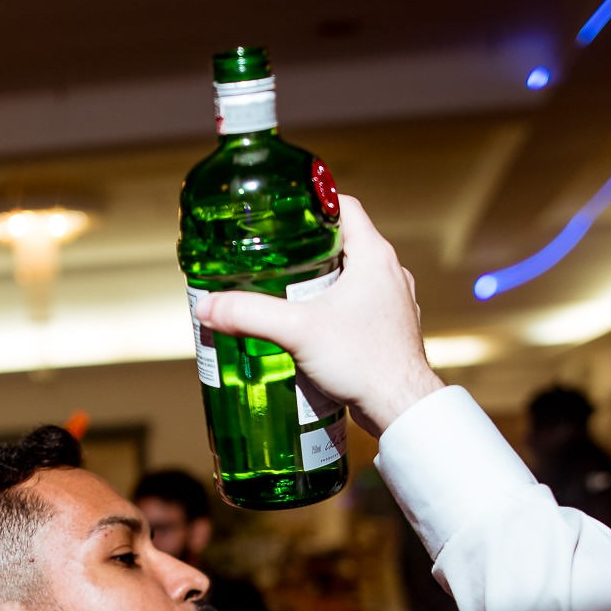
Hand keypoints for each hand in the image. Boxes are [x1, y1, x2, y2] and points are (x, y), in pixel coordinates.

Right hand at [194, 194, 444, 436]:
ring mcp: (395, 303)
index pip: (345, 206)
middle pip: (346, 243)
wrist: (401, 407)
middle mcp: (391, 274)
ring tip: (290, 295)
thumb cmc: (365, 362)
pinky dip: (338, 310)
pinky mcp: (391, 330)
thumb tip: (209, 307)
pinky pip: (362, 307)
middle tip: (277, 260)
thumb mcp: (297, 331)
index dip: (314, 203)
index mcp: (375, 256)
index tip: (286, 214)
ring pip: (354, 277)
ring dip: (324, 282)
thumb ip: (249, 315)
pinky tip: (316, 329)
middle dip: (309, 249)